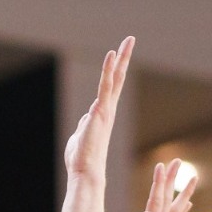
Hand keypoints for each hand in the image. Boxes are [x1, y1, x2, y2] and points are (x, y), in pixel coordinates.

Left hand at [63, 37, 132, 184]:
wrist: (85, 172)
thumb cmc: (81, 159)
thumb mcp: (81, 135)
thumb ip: (86, 123)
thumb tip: (88, 116)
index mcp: (103, 114)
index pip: (111, 87)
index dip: (116, 69)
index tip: (119, 53)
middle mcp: (107, 110)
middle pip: (117, 78)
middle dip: (124, 58)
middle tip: (130, 39)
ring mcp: (104, 111)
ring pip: (114, 79)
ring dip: (120, 59)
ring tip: (127, 42)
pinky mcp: (99, 113)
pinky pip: (104, 87)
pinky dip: (108, 72)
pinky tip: (111, 56)